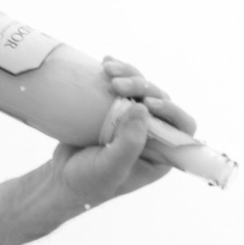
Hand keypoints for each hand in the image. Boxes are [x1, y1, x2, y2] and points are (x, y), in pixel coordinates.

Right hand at [41, 60, 199, 212]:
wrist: (61, 178)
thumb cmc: (89, 182)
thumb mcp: (111, 169)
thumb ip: (130, 143)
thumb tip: (144, 109)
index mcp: (160, 153)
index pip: (182, 127)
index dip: (172, 112)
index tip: (148, 104)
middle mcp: (151, 135)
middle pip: (160, 101)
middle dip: (142, 87)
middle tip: (116, 85)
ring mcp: (132, 121)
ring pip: (142, 89)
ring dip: (129, 75)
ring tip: (107, 69)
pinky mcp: (114, 110)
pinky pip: (122, 87)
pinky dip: (116, 73)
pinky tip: (104, 62)